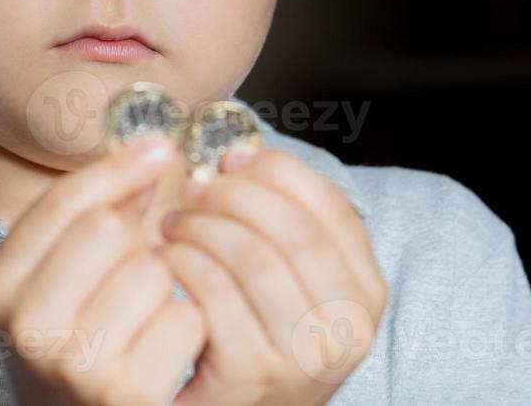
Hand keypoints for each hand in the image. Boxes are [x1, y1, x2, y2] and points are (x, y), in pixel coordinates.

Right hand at [0, 135, 206, 405]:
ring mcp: (76, 366)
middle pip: (109, 229)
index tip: (159, 148)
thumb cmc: (75, 342)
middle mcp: (28, 328)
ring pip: (154, 271)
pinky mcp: (129, 396)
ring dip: (166, 286)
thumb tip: (153, 151)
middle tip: (132, 272)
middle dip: (137, 242)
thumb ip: (93, 213)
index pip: (62, 203)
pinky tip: (166, 347)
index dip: (118, 167)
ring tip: (145, 315)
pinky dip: (190, 327)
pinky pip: (187, 318)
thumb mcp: (55, 278)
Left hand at [158, 146, 388, 405]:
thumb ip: (279, 219)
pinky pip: (215, 295)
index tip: (231, 159)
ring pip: (253, 257)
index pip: (330, 207)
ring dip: (202, 227)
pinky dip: (183, 264)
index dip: (276, 171)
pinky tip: (166, 262)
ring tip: (174, 226)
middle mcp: (348, 327)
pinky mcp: (256, 375)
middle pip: (292, 228)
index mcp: (365, 291)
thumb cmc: (254, 335)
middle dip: (233, 196)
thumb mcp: (289, 279)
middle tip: (193, 191)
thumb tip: (239, 154)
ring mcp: (305, 356)